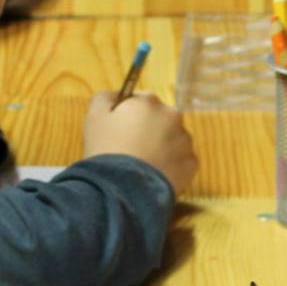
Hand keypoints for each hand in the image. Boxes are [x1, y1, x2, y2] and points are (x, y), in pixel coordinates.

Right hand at [83, 92, 197, 193]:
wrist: (123, 189)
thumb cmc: (106, 150)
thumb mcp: (94, 116)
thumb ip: (105, 98)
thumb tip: (115, 96)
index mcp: (150, 102)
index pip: (140, 100)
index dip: (129, 115)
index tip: (120, 130)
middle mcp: (173, 117)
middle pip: (160, 120)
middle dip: (149, 130)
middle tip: (131, 149)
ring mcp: (185, 141)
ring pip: (173, 140)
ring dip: (161, 147)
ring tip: (143, 165)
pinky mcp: (192, 164)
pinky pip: (180, 161)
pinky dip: (170, 166)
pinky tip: (154, 175)